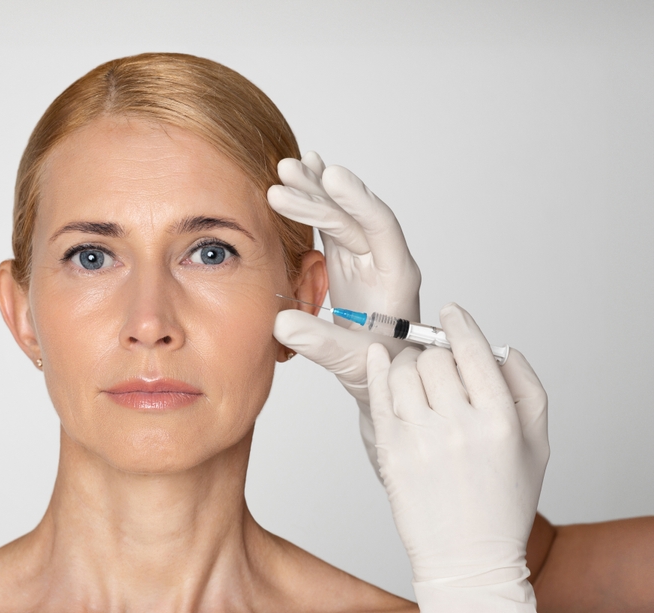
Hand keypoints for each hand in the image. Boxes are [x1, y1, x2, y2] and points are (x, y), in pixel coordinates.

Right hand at [270, 153, 420, 470]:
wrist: (384, 379)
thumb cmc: (380, 372)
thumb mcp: (353, 362)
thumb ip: (321, 342)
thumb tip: (281, 323)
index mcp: (397, 277)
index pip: (380, 227)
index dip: (356, 201)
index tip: (330, 178)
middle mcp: (381, 260)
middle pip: (352, 217)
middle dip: (319, 195)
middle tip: (285, 176)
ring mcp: (362, 259)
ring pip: (338, 216)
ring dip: (313, 190)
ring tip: (287, 167)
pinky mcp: (344, 262)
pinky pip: (328, 225)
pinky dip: (313, 202)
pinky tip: (302, 177)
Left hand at [367, 303, 549, 612]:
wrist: (468, 557)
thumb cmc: (503, 502)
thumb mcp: (537, 447)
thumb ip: (526, 390)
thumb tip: (503, 348)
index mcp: (500, 420)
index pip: (474, 352)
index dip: (460, 325)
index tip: (451, 312)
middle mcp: (460, 425)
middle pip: (436, 359)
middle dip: (435, 355)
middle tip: (436, 366)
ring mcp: (421, 438)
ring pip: (403, 372)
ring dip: (408, 366)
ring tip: (416, 381)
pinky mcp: (390, 451)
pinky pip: (378, 395)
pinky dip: (376, 370)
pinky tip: (378, 359)